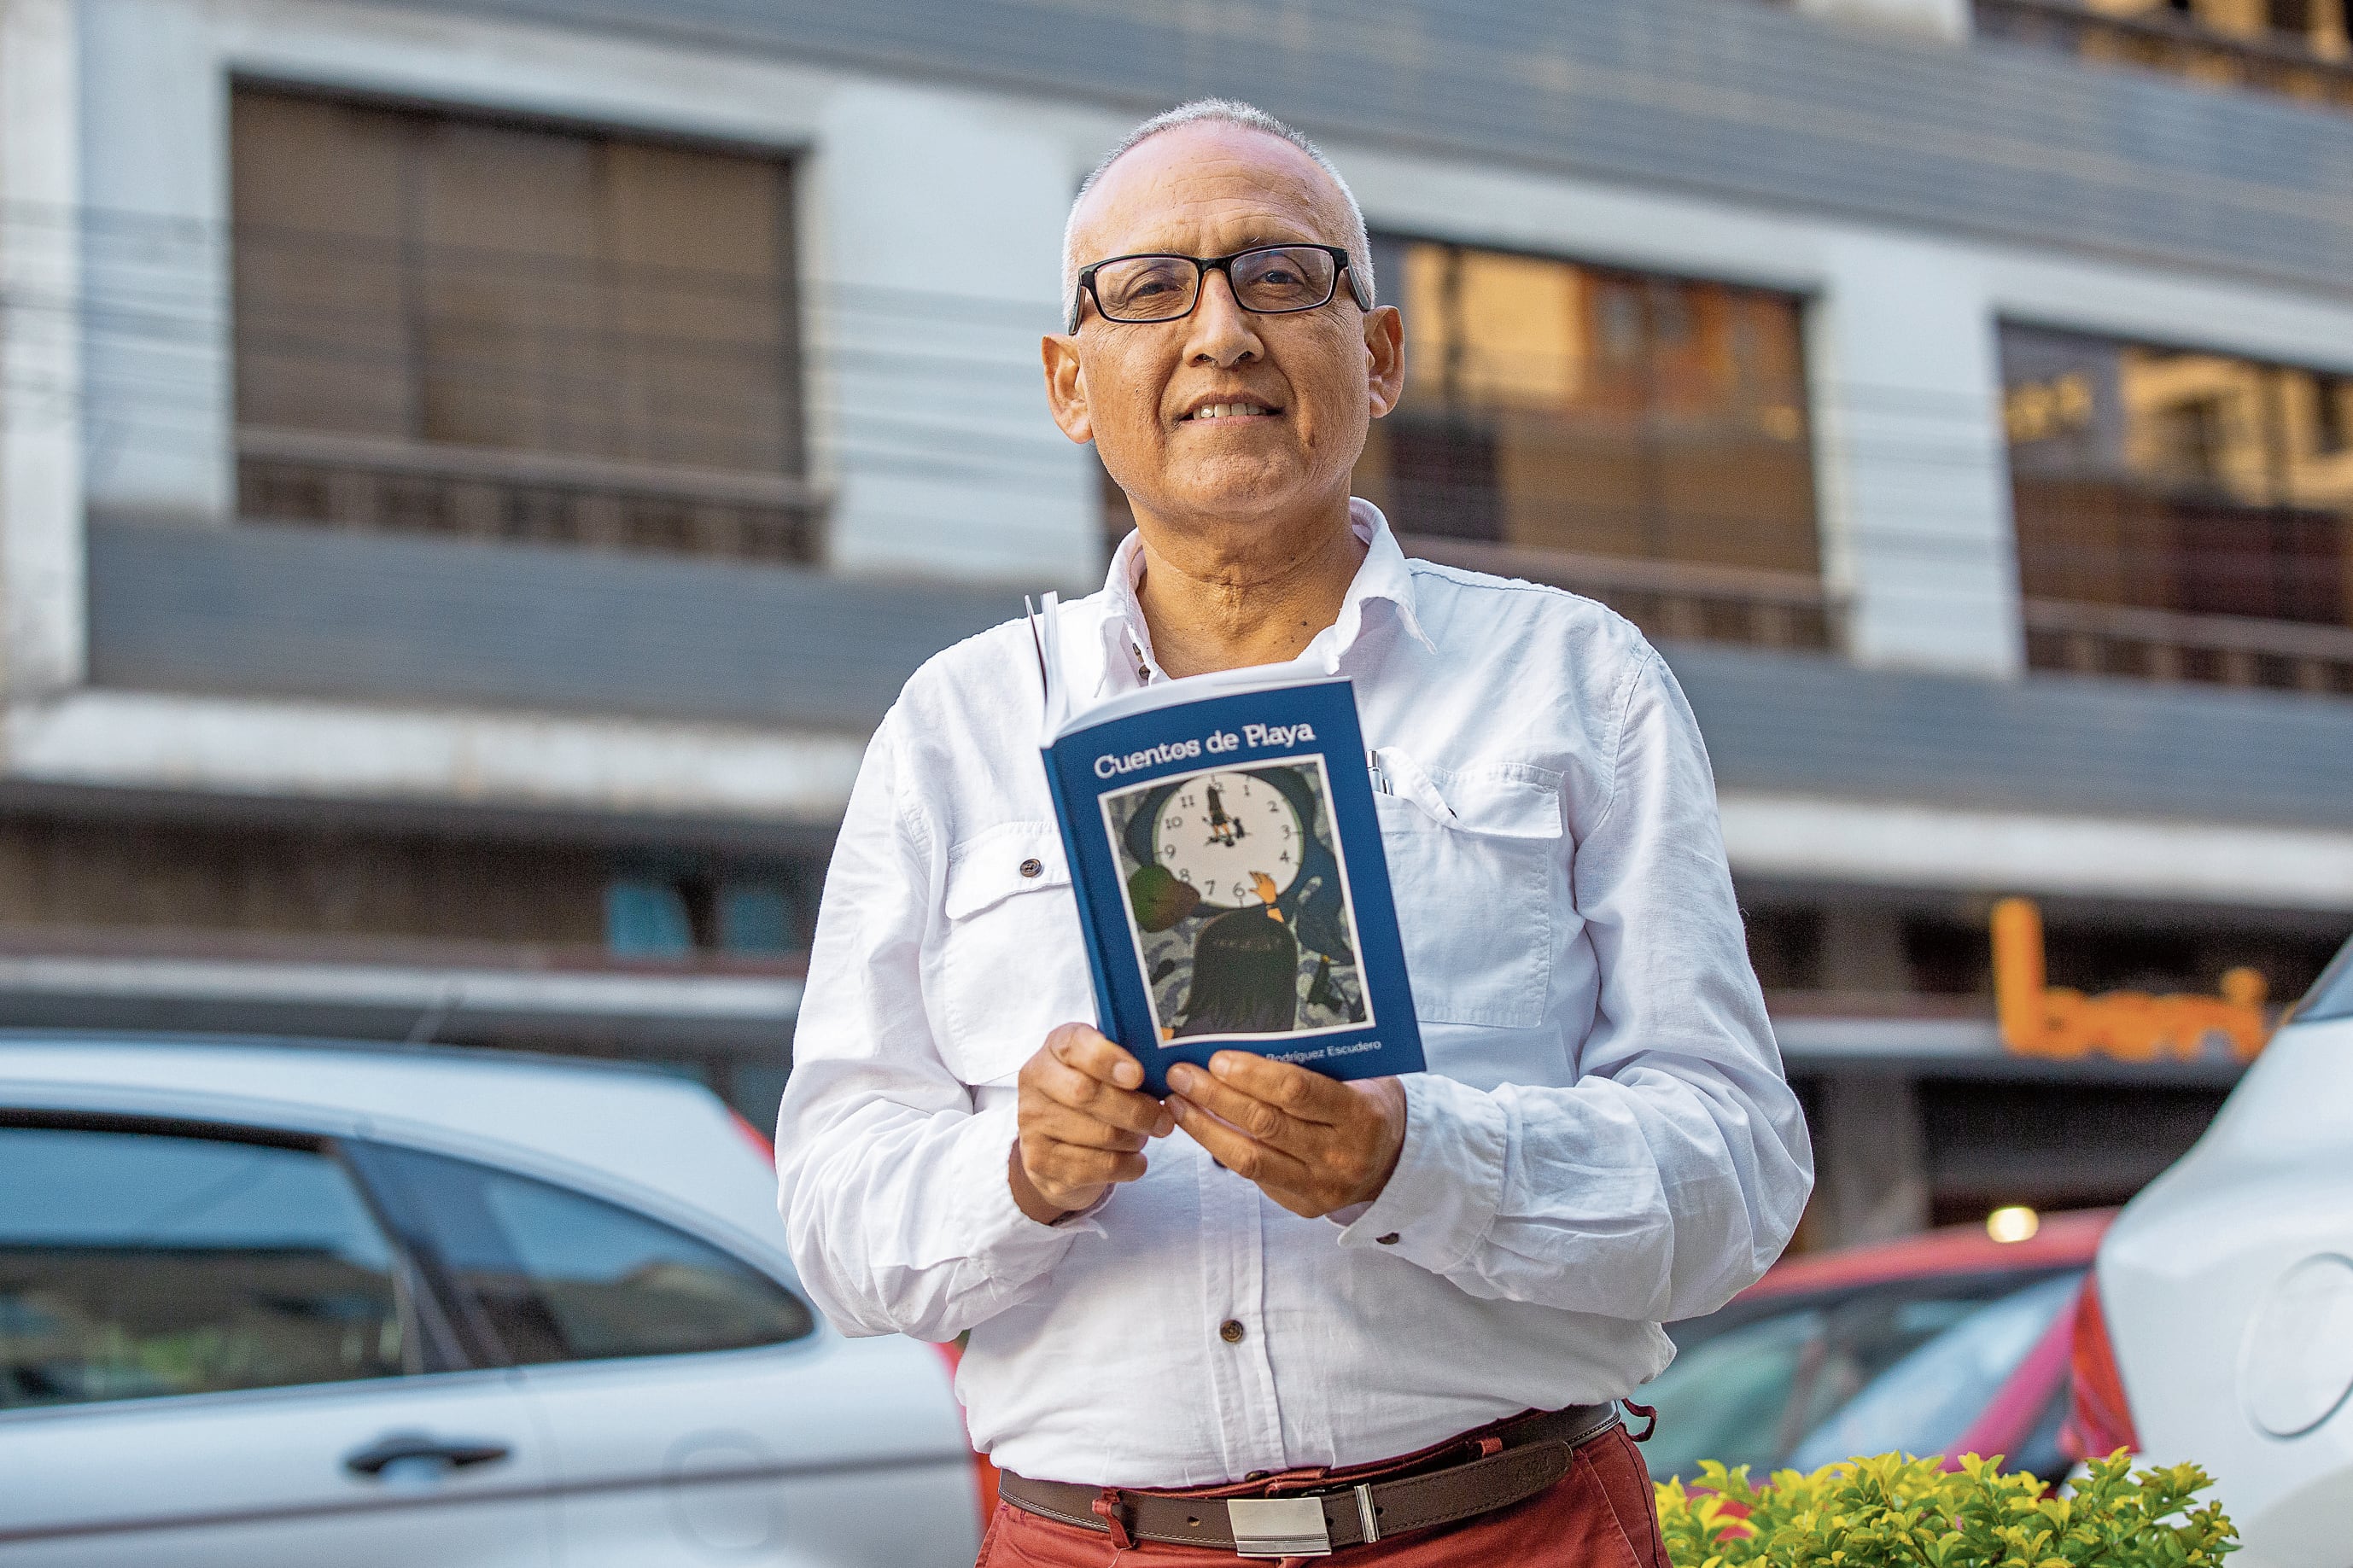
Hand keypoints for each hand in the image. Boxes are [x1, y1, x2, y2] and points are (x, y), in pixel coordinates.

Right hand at [1011, 1023, 1174, 1223]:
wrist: (1054, 1146)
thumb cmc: (1091, 1098)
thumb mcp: (1102, 1069)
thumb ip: (1125, 1061)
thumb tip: (1166, 1067)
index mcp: (1053, 1050)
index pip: (1074, 1045)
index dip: (1108, 1059)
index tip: (1137, 1075)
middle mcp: (1036, 1082)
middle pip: (1089, 1094)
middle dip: (1135, 1109)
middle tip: (1162, 1119)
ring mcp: (1033, 1124)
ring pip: (1101, 1134)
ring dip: (1135, 1138)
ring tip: (1142, 1136)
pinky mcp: (1042, 1163)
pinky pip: (1100, 1167)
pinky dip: (1129, 1164)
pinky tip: (1134, 1158)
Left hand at [1167, 1055, 1405, 1218]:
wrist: (1397, 1160)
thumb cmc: (1369, 1104)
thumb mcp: (1359, 1077)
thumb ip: (1315, 1065)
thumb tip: (1246, 1044)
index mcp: (1359, 1115)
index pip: (1297, 1092)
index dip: (1253, 1074)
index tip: (1218, 1059)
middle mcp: (1340, 1155)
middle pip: (1265, 1124)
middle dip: (1216, 1097)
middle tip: (1181, 1075)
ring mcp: (1322, 1186)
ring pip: (1250, 1159)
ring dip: (1206, 1128)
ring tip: (1177, 1103)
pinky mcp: (1305, 1206)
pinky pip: (1255, 1177)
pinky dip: (1222, 1150)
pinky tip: (1201, 1127)